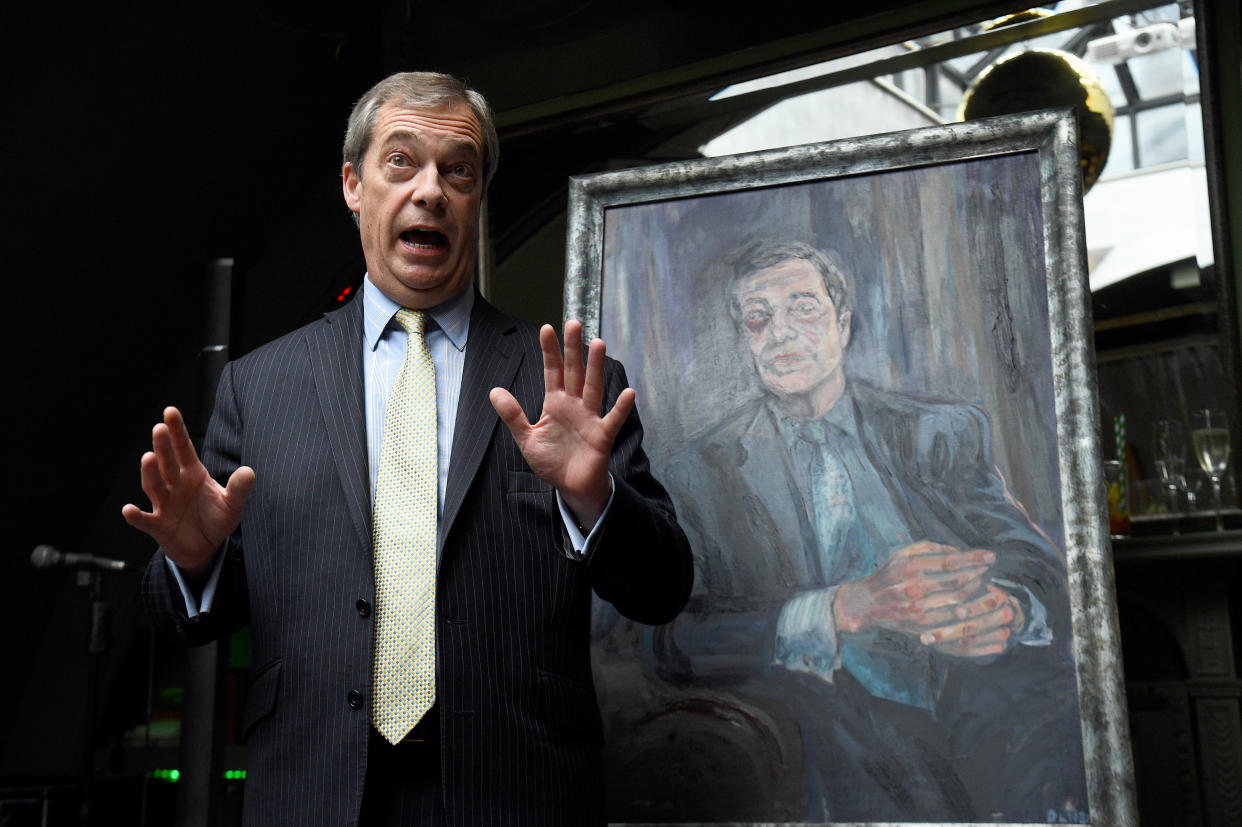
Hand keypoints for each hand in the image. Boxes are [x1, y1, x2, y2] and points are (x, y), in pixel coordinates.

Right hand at [121, 407, 254, 579]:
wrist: (205, 548)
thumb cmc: (216, 519)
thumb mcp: (233, 504)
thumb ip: (239, 489)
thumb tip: (249, 471)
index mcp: (193, 474)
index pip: (184, 448)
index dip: (177, 430)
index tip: (170, 411)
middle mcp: (175, 485)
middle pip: (167, 463)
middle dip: (163, 446)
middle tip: (159, 428)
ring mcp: (164, 504)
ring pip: (154, 485)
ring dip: (150, 472)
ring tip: (148, 458)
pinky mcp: (158, 526)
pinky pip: (145, 520)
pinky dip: (136, 516)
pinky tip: (128, 509)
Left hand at [489, 320, 634, 528]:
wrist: (570, 487)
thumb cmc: (552, 461)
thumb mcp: (527, 438)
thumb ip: (513, 415)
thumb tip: (494, 391)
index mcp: (555, 403)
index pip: (552, 371)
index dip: (550, 351)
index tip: (547, 328)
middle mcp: (574, 405)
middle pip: (574, 371)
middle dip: (573, 348)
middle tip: (574, 323)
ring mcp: (590, 418)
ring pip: (593, 387)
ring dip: (595, 367)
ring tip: (598, 343)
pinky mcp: (602, 436)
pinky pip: (613, 419)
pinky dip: (621, 407)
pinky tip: (629, 393)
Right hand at [832, 541, 1020, 657]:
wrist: (868, 603)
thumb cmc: (890, 573)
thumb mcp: (904, 553)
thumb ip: (931, 549)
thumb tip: (960, 552)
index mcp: (911, 566)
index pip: (951, 561)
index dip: (974, 559)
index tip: (990, 557)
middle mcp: (915, 587)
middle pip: (958, 581)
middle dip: (980, 575)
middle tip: (993, 571)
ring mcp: (918, 608)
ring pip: (958, 601)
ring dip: (978, 594)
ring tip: (989, 586)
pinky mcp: (921, 625)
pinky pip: (952, 619)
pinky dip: (969, 612)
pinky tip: (978, 604)